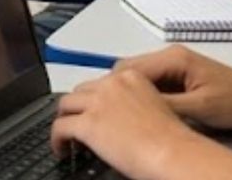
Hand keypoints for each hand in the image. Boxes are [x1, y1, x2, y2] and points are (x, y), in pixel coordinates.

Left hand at [50, 69, 197, 177]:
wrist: (174, 153)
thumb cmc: (174, 140)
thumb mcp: (154, 109)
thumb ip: (134, 106)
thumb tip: (120, 120)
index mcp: (132, 78)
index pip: (101, 83)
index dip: (94, 99)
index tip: (92, 110)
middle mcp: (112, 85)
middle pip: (81, 91)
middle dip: (78, 107)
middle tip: (77, 122)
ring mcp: (98, 103)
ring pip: (66, 105)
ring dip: (65, 119)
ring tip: (66, 136)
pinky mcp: (88, 123)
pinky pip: (60, 127)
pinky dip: (57, 139)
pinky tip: (61, 149)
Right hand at [113, 46, 231, 130]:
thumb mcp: (198, 108)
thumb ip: (165, 105)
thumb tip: (135, 107)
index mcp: (174, 58)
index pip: (128, 68)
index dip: (115, 87)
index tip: (107, 106)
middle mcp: (170, 56)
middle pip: (128, 70)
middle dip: (120, 90)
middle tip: (116, 114)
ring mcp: (174, 65)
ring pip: (138, 77)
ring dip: (132, 94)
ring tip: (131, 115)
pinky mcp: (178, 75)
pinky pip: (151, 83)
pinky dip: (145, 96)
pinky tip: (148, 112)